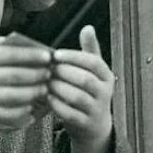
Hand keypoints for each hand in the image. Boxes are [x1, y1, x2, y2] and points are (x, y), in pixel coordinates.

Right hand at [0, 31, 51, 129]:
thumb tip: (10, 40)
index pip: (11, 55)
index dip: (32, 56)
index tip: (47, 56)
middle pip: (18, 76)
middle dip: (38, 74)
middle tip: (50, 72)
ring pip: (17, 96)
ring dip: (35, 93)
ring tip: (44, 88)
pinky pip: (7, 114)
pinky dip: (22, 113)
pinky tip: (30, 108)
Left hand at [48, 25, 114, 152]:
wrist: (93, 125)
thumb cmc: (88, 90)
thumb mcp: (92, 71)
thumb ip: (89, 49)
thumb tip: (88, 27)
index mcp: (107, 75)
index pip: (94, 62)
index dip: (73, 57)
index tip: (55, 54)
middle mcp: (105, 92)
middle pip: (84, 79)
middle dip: (63, 73)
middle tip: (46, 69)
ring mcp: (96, 109)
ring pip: (77, 97)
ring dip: (58, 88)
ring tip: (45, 82)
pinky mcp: (85, 123)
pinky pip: (70, 113)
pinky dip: (56, 104)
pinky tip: (46, 97)